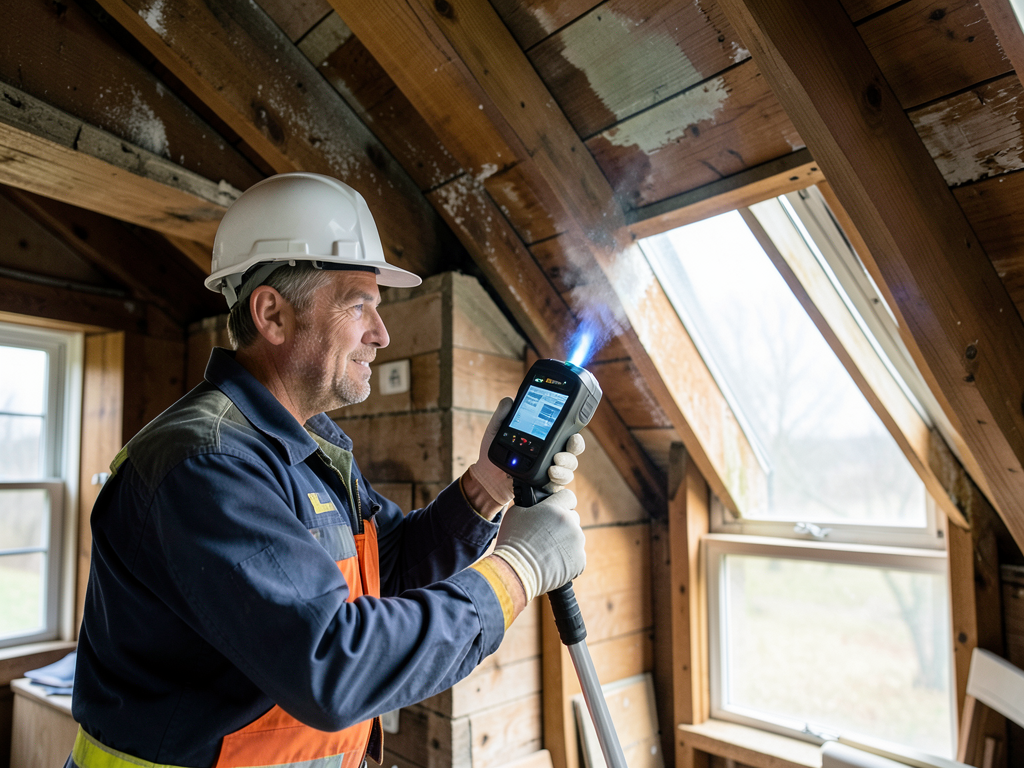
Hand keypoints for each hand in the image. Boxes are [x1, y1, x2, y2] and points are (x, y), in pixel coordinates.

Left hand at [466, 400, 588, 505]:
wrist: (488, 477)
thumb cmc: (496, 452)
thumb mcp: (496, 431)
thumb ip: (502, 416)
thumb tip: (509, 400)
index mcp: (545, 438)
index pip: (565, 432)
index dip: (573, 431)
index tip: (572, 431)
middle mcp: (552, 453)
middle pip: (573, 449)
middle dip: (575, 446)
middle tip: (568, 445)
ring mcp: (551, 469)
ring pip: (569, 467)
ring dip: (565, 466)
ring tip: (552, 466)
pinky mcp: (545, 484)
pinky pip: (558, 484)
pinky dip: (557, 480)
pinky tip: (550, 476)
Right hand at [490, 489, 585, 601]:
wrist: (516, 572)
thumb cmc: (513, 542)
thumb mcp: (516, 513)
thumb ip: (532, 506)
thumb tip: (538, 506)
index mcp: (556, 509)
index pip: (569, 496)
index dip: (562, 502)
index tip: (556, 510)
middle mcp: (570, 523)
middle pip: (573, 517)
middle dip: (562, 524)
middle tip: (547, 535)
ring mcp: (577, 543)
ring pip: (575, 538)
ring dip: (565, 542)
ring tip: (547, 552)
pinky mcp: (579, 561)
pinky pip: (577, 556)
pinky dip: (568, 560)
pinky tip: (553, 563)